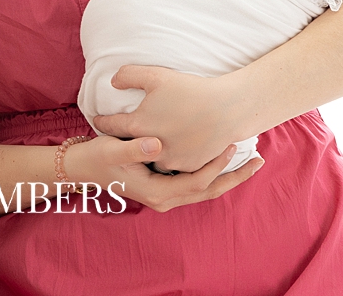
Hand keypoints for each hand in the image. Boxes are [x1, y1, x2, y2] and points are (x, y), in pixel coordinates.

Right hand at [64, 134, 261, 212]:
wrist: (82, 168)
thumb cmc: (97, 158)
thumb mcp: (111, 150)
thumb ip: (134, 147)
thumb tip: (158, 144)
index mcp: (158, 193)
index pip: (198, 181)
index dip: (217, 164)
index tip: (232, 144)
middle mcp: (166, 199)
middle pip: (210, 191)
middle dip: (235, 177)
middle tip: (260, 161)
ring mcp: (166, 195)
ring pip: (206, 189)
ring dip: (228, 176)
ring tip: (250, 162)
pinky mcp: (164, 187)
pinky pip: (196, 184)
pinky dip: (213, 173)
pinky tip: (223, 160)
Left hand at [91, 65, 243, 172]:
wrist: (228, 109)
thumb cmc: (191, 90)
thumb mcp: (156, 76)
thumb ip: (128, 76)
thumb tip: (113, 82)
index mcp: (138, 125)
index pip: (110, 125)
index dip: (102, 121)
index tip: (97, 120)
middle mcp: (151, 148)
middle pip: (128, 146)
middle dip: (119, 141)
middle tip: (113, 136)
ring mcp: (171, 160)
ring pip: (150, 159)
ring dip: (144, 154)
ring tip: (140, 146)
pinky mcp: (189, 166)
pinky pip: (173, 165)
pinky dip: (167, 158)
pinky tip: (166, 151)